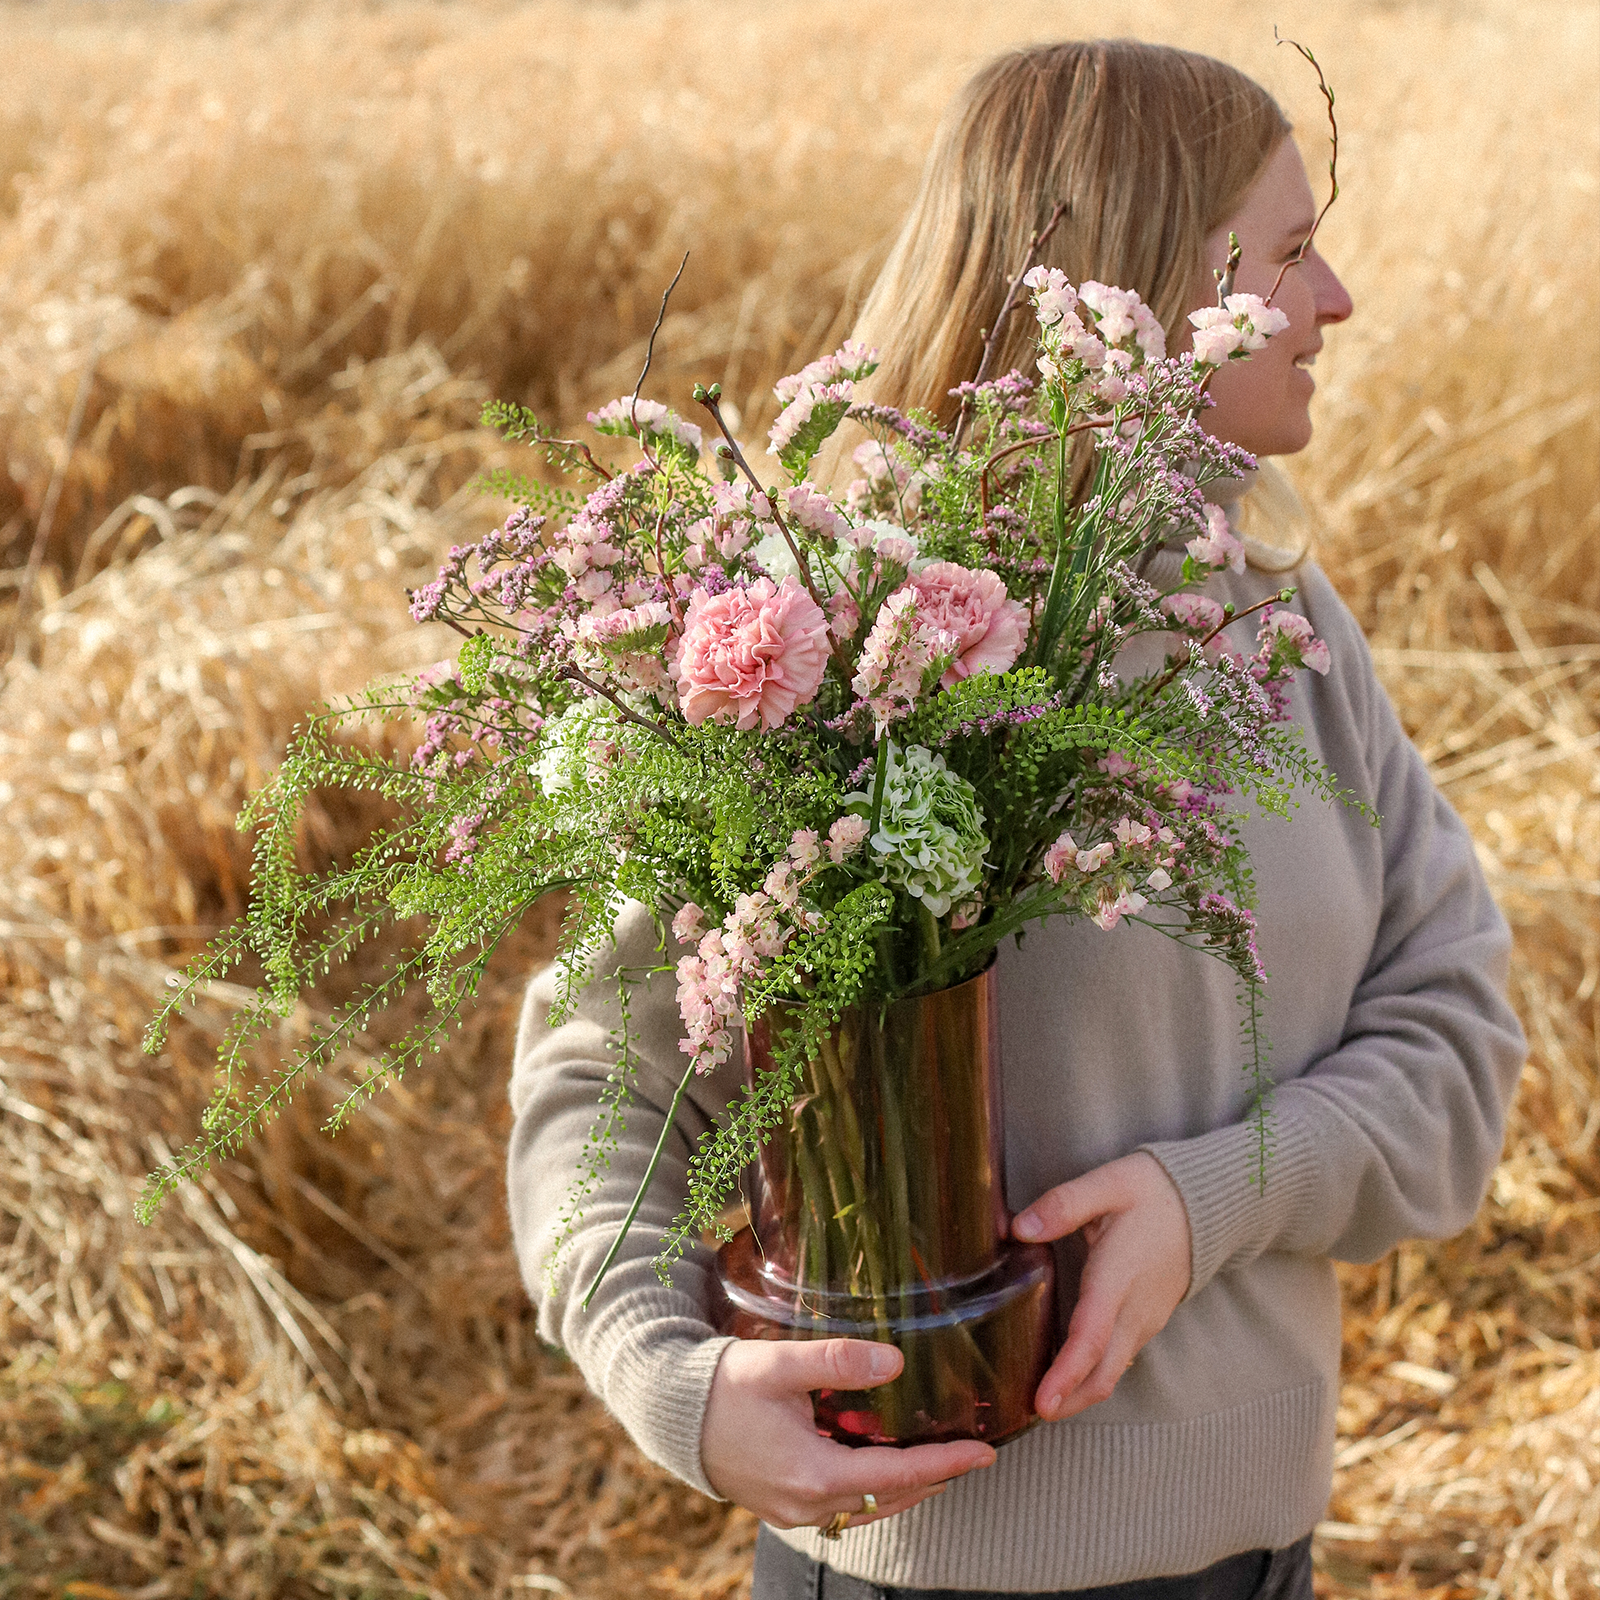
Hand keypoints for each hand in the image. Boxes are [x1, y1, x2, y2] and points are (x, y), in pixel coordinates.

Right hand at [701, 1338, 996, 1530]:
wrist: (669, 1412)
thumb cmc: (722, 1384)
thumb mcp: (780, 1363)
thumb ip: (838, 1361)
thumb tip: (895, 1361)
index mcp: (812, 1474)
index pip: (898, 1475)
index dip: (946, 1464)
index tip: (984, 1453)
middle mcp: (807, 1504)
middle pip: (890, 1498)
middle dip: (935, 1478)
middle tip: (973, 1454)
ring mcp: (794, 1510)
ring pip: (869, 1507)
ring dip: (907, 1487)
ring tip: (941, 1461)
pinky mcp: (783, 1504)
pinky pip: (844, 1505)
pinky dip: (874, 1488)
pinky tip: (885, 1463)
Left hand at [1013, 1151, 1191, 1421]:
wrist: (1209, 1204)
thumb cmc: (1154, 1191)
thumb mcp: (1109, 1183)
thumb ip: (1064, 1204)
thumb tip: (1020, 1229)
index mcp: (1119, 1276)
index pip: (1093, 1336)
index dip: (1067, 1373)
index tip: (1042, 1401)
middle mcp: (1135, 1309)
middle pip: (1103, 1372)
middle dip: (1068, 1401)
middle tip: (1027, 1413)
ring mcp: (1145, 1319)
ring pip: (1112, 1371)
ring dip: (1078, 1393)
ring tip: (1038, 1401)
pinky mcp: (1146, 1319)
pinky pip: (1118, 1358)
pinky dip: (1092, 1375)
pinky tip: (1066, 1373)